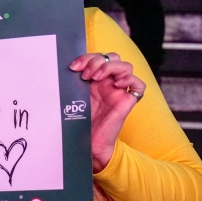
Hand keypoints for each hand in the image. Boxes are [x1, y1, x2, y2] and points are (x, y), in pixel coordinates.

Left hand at [69, 52, 144, 172]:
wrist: (88, 142)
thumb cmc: (80, 121)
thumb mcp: (73, 97)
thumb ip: (73, 82)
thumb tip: (62, 67)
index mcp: (95, 79)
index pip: (97, 57)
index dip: (86, 57)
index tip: (73, 67)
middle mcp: (108, 82)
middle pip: (112, 57)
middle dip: (97, 60)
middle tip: (85, 74)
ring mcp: (119, 91)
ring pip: (125, 66)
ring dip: (110, 67)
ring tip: (96, 77)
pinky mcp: (127, 101)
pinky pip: (139, 85)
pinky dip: (129, 79)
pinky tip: (116, 84)